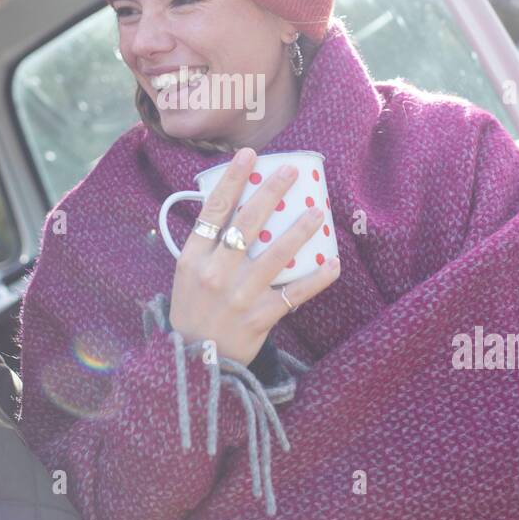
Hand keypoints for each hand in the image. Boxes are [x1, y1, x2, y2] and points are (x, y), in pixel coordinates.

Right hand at [169, 147, 340, 363]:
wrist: (194, 363)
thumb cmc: (192, 311)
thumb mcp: (185, 274)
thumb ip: (205, 245)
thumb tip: (229, 206)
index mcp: (193, 257)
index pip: (214, 209)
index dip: (232, 179)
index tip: (249, 156)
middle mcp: (215, 272)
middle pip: (247, 223)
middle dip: (271, 192)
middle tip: (291, 171)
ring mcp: (239, 295)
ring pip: (275, 254)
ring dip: (299, 229)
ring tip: (318, 210)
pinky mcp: (260, 317)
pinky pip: (294, 294)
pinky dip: (316, 278)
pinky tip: (333, 263)